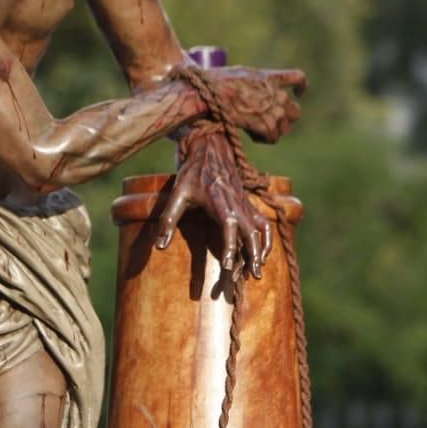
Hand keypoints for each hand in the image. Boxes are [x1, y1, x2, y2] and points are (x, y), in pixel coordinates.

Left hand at [156, 129, 271, 276]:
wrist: (211, 149)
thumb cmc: (192, 172)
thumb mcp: (177, 193)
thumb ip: (168, 220)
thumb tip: (160, 247)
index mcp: (220, 200)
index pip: (230, 226)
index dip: (231, 247)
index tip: (229, 267)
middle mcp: (237, 203)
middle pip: (251, 232)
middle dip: (251, 256)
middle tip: (247, 278)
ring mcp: (245, 203)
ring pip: (260, 230)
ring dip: (260, 251)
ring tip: (256, 273)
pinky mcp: (248, 204)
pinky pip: (263, 223)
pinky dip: (266, 240)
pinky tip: (263, 255)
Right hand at [203, 67, 304, 142]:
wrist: (210, 93)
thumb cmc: (217, 84)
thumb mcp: (242, 74)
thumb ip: (256, 82)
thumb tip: (254, 92)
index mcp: (269, 78)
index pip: (298, 78)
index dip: (301, 87)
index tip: (299, 94)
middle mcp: (276, 93)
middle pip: (295, 112)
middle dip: (284, 119)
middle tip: (268, 123)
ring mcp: (273, 109)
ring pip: (286, 128)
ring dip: (274, 131)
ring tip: (257, 130)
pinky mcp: (266, 124)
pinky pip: (273, 138)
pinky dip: (263, 139)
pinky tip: (252, 135)